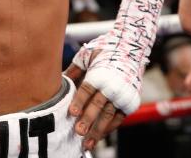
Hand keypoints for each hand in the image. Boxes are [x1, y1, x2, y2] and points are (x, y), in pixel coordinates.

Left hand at [62, 0, 163, 151]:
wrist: (132, 47)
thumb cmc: (106, 49)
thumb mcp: (87, 54)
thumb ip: (74, 70)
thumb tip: (58, 81)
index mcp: (100, 72)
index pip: (88, 89)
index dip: (79, 102)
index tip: (71, 113)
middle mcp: (113, 84)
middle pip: (98, 105)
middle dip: (88, 119)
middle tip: (78, 132)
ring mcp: (123, 94)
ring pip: (109, 116)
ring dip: (98, 131)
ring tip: (87, 143)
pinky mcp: (130, 101)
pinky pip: (119, 119)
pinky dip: (109, 128)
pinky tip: (99, 136)